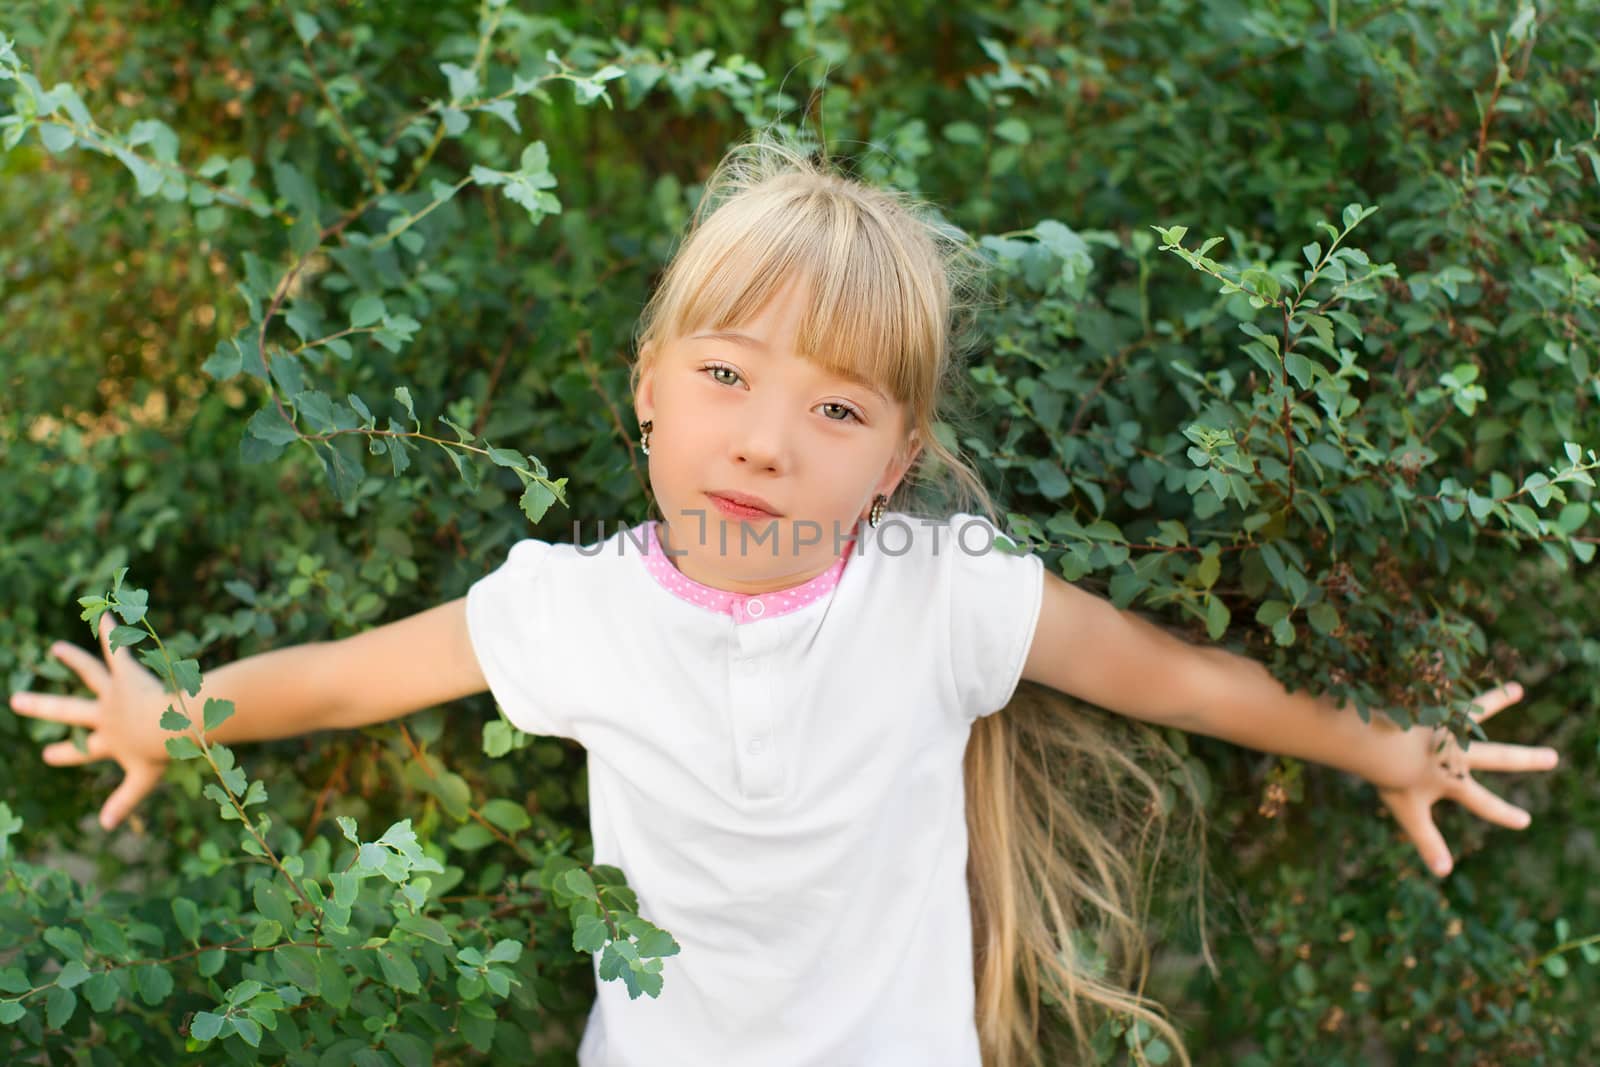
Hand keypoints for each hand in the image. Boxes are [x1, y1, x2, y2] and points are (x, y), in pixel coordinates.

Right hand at [8, 613, 174, 829]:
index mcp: (108, 740)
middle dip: (41, 707)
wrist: (170, 725)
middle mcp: (105, 714)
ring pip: (89, 673)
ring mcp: (114, 693)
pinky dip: (113, 633)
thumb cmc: (162, 752)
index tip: (48, 755)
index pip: (82, 751)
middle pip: (68, 710)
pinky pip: (118, 650)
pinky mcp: (127, 674)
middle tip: (17, 701)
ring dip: (74, 660)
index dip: (65, 755)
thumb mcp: (143, 780)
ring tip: (58, 649)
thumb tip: (105, 826)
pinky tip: (108, 615)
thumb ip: (125, 801)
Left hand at [1377, 681, 1559, 877]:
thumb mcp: (1408, 812)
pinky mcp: (1432, 706)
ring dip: (1497, 700)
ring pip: (1476, 713)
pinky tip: (1453, 661)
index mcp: (1453, 779)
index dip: (1503, 813)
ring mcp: (1446, 728)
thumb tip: (1444, 874)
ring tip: (1516, 689)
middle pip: (1498, 756)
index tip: (1524, 820)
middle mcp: (1457, 752)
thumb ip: (1427, 841)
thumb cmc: (1386, 777)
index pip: (1483, 802)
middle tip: (1552, 758)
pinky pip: (1447, 692)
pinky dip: (1452, 680)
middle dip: (1527, 759)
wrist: (1374, 740)